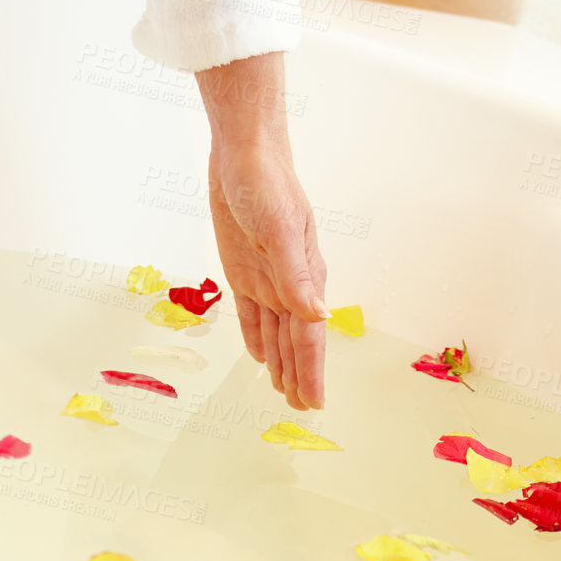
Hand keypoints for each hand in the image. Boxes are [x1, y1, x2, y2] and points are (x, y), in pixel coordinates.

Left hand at [196, 54, 326, 409]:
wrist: (245, 150)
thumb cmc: (266, 183)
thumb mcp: (279, 229)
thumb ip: (296, 276)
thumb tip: (316, 316)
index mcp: (304, 277)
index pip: (309, 337)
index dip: (312, 372)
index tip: (313, 403)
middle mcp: (290, 283)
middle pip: (295, 342)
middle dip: (299, 375)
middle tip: (300, 409)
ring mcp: (268, 278)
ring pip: (276, 334)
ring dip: (281, 363)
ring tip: (283, 392)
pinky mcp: (244, 270)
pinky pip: (254, 315)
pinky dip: (258, 338)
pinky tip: (260, 357)